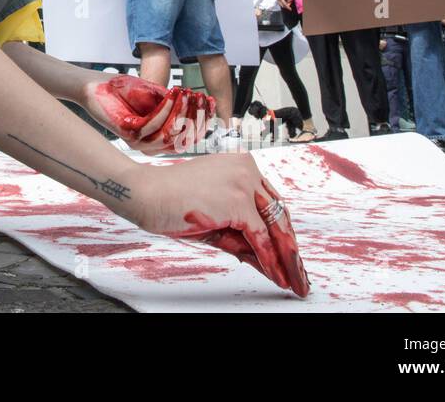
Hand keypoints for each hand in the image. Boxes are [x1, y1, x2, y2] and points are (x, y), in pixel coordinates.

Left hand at [83, 75, 213, 155]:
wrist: (96, 87)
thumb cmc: (124, 91)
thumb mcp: (157, 97)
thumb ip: (176, 104)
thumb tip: (203, 105)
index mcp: (160, 138)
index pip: (189, 136)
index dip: (202, 120)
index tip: (209, 101)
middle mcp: (151, 144)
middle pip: (183, 138)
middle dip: (195, 116)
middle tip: (199, 96)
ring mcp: (140, 141)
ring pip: (170, 133)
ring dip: (180, 111)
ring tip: (185, 93)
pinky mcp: (128, 134)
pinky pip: (153, 126)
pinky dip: (165, 109)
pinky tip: (170, 95)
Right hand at [133, 154, 311, 296]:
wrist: (145, 193)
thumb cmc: (171, 200)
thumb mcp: (213, 217)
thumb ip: (239, 234)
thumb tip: (264, 259)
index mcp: (241, 164)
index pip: (270, 202)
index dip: (281, 231)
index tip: (289, 253)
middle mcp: (247, 168)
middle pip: (279, 214)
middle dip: (290, 248)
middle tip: (299, 272)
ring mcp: (244, 183)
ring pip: (274, 228)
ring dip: (286, 259)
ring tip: (293, 280)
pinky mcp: (238, 201)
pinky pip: (260, 238)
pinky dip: (269, 260)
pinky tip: (275, 275)